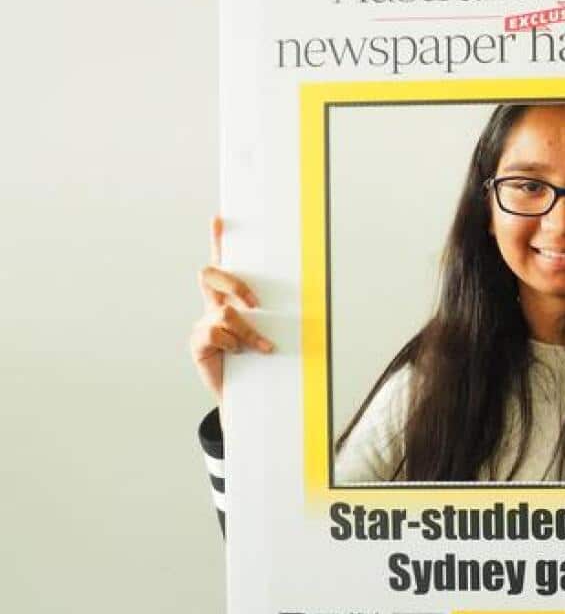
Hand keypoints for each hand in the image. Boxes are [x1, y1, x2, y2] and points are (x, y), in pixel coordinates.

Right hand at [189, 216, 273, 405]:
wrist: (249, 395)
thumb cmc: (263, 359)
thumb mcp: (275, 330)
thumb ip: (282, 311)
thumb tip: (318, 295)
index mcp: (231, 297)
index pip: (223, 263)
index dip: (218, 241)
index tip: (221, 218)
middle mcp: (214, 305)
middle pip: (211, 274)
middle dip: (236, 283)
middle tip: (257, 303)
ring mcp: (204, 323)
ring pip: (226, 311)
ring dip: (249, 330)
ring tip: (264, 347)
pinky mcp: (198, 342)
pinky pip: (216, 332)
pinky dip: (235, 343)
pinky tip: (240, 355)